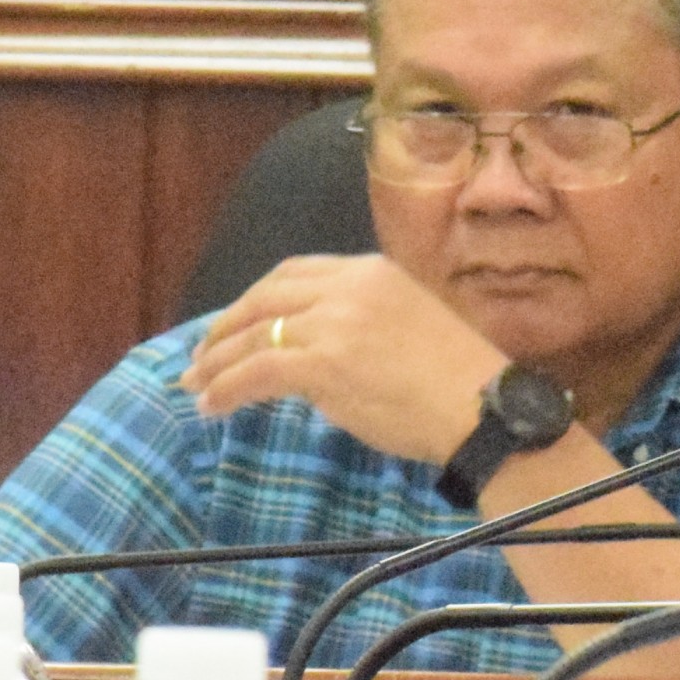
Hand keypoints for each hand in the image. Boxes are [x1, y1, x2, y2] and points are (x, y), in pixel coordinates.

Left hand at [183, 253, 507, 464]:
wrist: (482, 408)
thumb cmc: (460, 381)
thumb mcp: (411, 325)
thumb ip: (363, 324)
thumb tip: (322, 352)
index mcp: (372, 271)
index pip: (294, 273)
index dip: (257, 299)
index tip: (239, 322)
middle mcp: (347, 287)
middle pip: (265, 297)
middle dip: (226, 326)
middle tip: (202, 354)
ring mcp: (332, 323)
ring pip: (254, 334)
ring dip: (217, 362)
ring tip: (196, 385)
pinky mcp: (321, 363)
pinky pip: (255, 371)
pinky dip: (226, 388)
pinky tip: (212, 406)